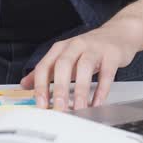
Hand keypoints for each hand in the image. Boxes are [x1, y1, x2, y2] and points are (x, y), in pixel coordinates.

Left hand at [19, 19, 142, 110]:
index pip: (45, 66)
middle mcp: (75, 45)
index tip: (40, 104)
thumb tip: (25, 84)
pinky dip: (101, 90)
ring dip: (80, 91)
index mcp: (60, 48)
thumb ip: (46, 70)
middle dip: (59, 89)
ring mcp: (94, 49)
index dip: (40, 86)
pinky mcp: (111, 55)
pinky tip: (97, 103)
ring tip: (79, 109)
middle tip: (58, 108)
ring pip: (84, 69)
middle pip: (63, 65)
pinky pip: (106, 74)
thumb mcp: (65, 56)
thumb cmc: (89, 48)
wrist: (118, 33)